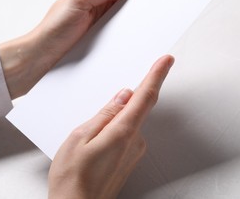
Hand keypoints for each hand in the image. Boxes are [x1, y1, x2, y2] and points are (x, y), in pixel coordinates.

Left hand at [0, 0, 165, 98]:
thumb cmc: (53, 30)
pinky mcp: (102, 36)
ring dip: (142, 1)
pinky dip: (134, 22)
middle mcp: (98, 5)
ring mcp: (101, 21)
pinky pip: (122, 26)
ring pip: (126, 7)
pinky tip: (143, 24)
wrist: (42, 57)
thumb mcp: (75, 3)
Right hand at [48, 55, 173, 198]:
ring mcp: (134, 152)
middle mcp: (134, 142)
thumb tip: (122, 96)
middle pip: (137, 108)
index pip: (145, 96)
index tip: (166, 60)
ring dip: (115, 118)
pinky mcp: (129, 160)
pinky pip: (126, 135)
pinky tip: (97, 143)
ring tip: (90, 135)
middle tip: (107, 101)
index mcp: (123, 131)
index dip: (157, 75)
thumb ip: (105, 114)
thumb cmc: (73, 179)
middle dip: (126, 99)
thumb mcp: (80, 138)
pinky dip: (115, 130)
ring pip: (128, 123)